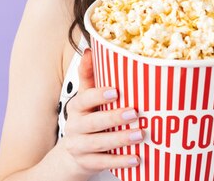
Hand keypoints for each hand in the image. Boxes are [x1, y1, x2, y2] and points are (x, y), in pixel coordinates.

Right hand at [62, 49, 142, 176]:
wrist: (73, 154)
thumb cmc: (86, 120)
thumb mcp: (85, 98)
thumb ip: (89, 76)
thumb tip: (90, 49)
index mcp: (77, 107)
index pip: (85, 99)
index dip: (99, 95)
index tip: (116, 91)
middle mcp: (76, 126)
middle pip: (93, 122)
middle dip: (114, 118)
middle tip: (134, 113)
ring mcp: (80, 146)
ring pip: (99, 143)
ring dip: (120, 139)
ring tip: (140, 135)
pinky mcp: (87, 163)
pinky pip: (104, 163)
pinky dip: (120, 162)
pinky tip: (136, 158)